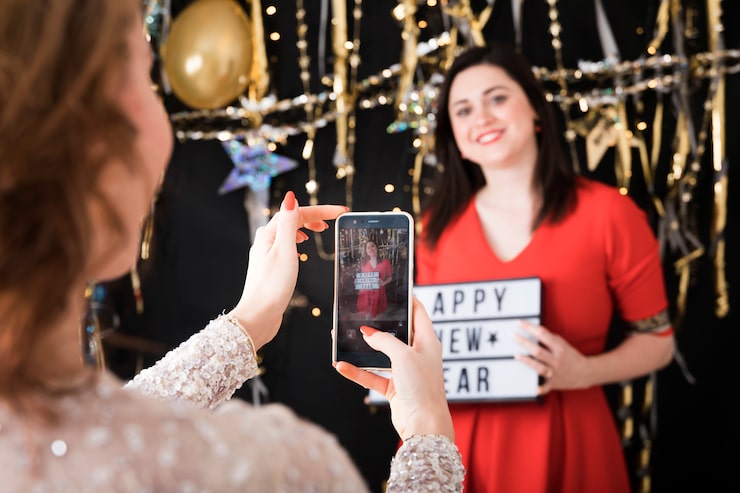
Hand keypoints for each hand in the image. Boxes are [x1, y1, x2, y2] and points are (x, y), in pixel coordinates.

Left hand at [230, 191, 346, 348]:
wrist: (258, 315)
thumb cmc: (271, 287)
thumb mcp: (285, 251)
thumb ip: (288, 224)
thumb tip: (290, 198)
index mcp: (268, 235)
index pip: (297, 213)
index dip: (321, 210)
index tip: (341, 211)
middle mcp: (265, 242)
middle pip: (292, 220)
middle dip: (314, 216)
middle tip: (334, 219)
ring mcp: (267, 254)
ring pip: (288, 232)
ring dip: (305, 227)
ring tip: (320, 229)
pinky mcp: (270, 267)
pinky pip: (285, 245)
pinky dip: (297, 241)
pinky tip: (301, 248)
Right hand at [335, 298, 454, 441]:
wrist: (424, 425)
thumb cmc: (422, 387)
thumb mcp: (403, 356)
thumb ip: (384, 341)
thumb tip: (367, 333)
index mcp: (427, 341)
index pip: (418, 312)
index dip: (407, 299)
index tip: (392, 290)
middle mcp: (417, 354)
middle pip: (396, 333)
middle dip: (378, 325)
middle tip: (362, 312)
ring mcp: (405, 372)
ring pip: (380, 355)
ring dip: (363, 349)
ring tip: (344, 338)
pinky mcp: (394, 388)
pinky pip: (372, 376)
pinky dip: (357, 371)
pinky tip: (341, 366)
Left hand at [513, 320, 589, 394]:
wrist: (585, 372)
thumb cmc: (571, 356)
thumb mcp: (563, 344)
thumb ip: (551, 339)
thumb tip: (534, 331)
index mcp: (560, 348)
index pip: (543, 335)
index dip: (530, 328)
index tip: (519, 323)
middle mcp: (557, 360)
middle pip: (538, 351)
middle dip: (524, 343)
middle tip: (513, 336)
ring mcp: (555, 372)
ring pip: (539, 368)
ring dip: (527, 362)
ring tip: (516, 355)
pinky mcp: (554, 383)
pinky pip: (546, 387)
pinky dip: (540, 388)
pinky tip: (533, 388)